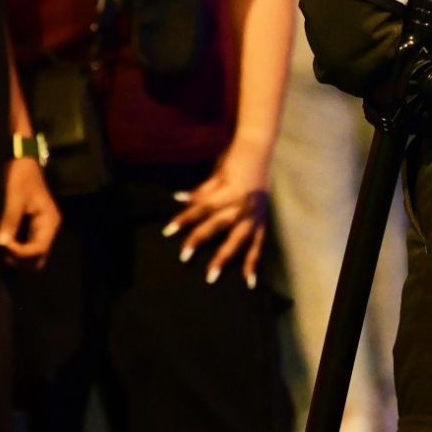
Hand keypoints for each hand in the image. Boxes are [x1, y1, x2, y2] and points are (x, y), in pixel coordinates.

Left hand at [0, 157, 60, 269]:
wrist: (20, 159)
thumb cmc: (20, 175)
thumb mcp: (15, 196)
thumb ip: (9, 220)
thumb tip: (1, 243)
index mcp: (49, 222)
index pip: (39, 249)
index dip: (21, 253)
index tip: (2, 244)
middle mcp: (48, 228)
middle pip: (38, 258)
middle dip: (20, 259)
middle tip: (1, 247)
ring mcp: (39, 229)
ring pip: (31, 255)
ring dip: (16, 255)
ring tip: (0, 243)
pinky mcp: (30, 227)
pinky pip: (25, 246)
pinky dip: (14, 248)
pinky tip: (2, 240)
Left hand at [164, 136, 271, 288]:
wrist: (260, 150)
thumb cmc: (234, 159)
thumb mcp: (216, 173)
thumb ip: (201, 191)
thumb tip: (179, 200)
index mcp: (229, 190)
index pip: (203, 207)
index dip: (185, 218)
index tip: (169, 231)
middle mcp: (242, 204)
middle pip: (218, 225)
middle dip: (200, 240)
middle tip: (184, 257)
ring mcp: (254, 214)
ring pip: (239, 239)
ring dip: (225, 258)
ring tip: (212, 275)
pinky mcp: (263, 220)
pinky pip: (259, 244)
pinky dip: (254, 263)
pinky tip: (249, 281)